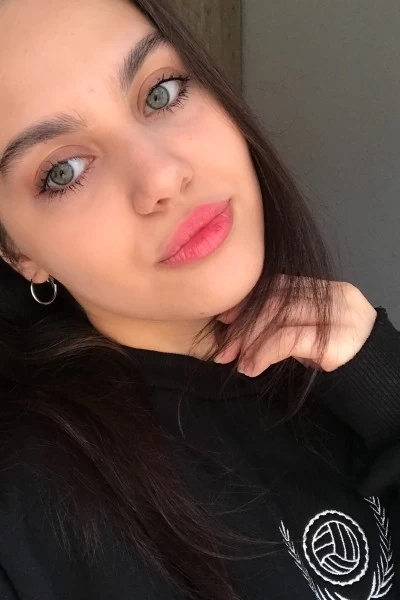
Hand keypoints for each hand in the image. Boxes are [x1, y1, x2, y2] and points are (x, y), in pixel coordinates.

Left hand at [214, 277, 377, 376]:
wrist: (377, 389)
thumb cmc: (341, 365)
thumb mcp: (311, 338)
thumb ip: (287, 324)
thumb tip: (241, 327)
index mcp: (330, 292)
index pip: (281, 285)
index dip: (249, 300)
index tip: (225, 317)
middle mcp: (337, 298)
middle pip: (277, 300)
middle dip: (244, 324)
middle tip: (224, 348)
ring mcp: (340, 316)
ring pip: (279, 316)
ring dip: (250, 340)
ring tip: (235, 360)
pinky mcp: (337, 340)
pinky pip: (288, 338)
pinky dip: (263, 352)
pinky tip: (252, 366)